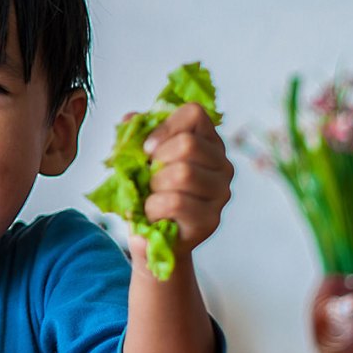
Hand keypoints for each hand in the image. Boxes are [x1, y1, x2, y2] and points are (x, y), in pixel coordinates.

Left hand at [132, 103, 232, 256]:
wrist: (151, 239)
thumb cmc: (149, 194)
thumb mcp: (139, 160)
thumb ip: (135, 136)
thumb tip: (130, 119)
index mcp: (207, 142)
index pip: (195, 113)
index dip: (166, 126)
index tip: (148, 149)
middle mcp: (222, 165)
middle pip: (187, 145)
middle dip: (157, 162)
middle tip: (150, 179)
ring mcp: (221, 193)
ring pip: (183, 173)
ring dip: (155, 186)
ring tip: (153, 197)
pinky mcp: (210, 219)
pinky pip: (175, 203)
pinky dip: (153, 207)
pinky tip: (154, 214)